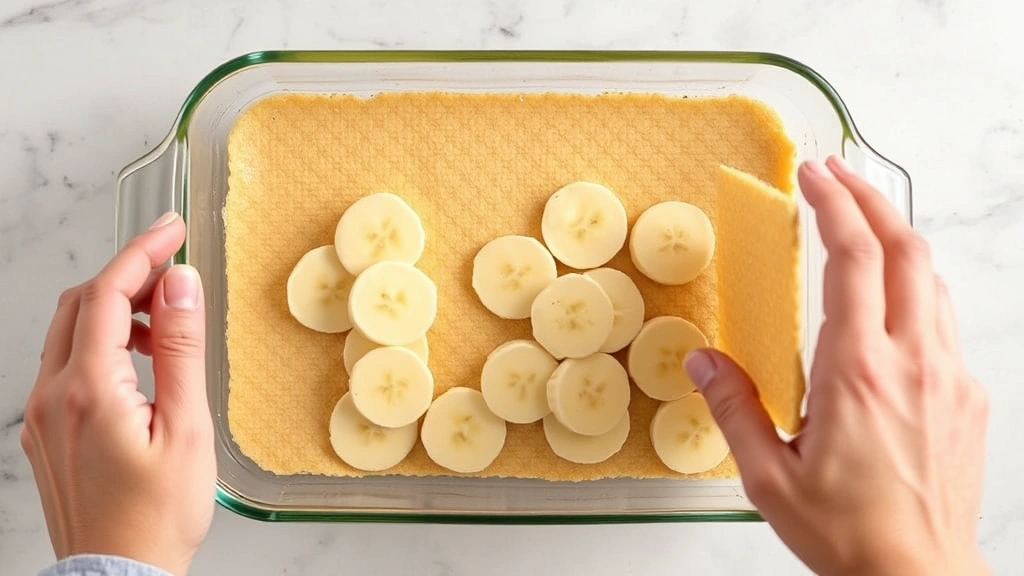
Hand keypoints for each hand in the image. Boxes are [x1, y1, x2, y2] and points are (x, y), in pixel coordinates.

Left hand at [21, 212, 214, 575]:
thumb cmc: (158, 516)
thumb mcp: (185, 428)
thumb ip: (178, 350)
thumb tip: (179, 285)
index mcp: (88, 389)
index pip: (107, 293)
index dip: (141, 251)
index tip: (171, 226)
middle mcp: (52, 396)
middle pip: (80, 303)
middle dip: (125, 273)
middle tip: (172, 266)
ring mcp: (42, 416)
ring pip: (68, 332)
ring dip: (113, 310)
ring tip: (164, 322)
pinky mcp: (45, 433)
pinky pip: (65, 365)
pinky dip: (100, 343)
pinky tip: (137, 363)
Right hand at [685, 158, 989, 574]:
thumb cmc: (849, 534)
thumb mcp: (768, 478)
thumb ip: (733, 409)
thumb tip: (703, 363)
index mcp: (858, 373)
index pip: (854, 260)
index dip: (835, 205)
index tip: (815, 174)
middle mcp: (912, 363)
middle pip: (906, 249)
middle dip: (871, 198)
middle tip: (839, 173)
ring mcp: (947, 376)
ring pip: (932, 279)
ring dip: (896, 237)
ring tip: (861, 222)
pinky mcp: (965, 395)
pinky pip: (943, 319)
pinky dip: (915, 285)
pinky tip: (889, 297)